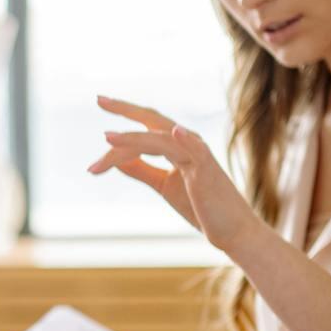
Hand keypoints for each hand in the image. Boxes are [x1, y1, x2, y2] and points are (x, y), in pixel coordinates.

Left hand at [88, 96, 256, 256]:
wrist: (231, 231)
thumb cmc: (201, 208)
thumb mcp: (164, 185)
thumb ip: (141, 170)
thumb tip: (115, 158)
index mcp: (177, 146)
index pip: (145, 129)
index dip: (121, 128)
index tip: (99, 121)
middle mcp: (187, 142)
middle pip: (151, 120)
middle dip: (125, 109)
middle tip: (99, 99)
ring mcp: (198, 153)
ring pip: (159, 138)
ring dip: (132, 139)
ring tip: (107, 138)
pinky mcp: (207, 168)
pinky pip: (194, 148)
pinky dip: (183, 138)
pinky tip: (173, 130)